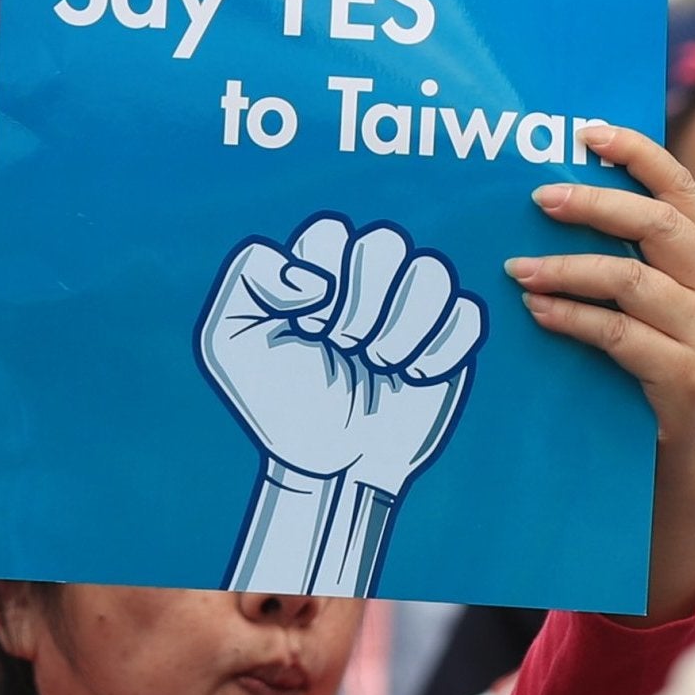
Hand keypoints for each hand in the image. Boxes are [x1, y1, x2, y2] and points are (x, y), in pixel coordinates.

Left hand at [200, 213, 486, 495]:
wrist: (324, 461)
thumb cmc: (276, 399)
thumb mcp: (227, 341)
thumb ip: (250, 278)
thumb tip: (315, 277)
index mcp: (319, 268)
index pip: (332, 233)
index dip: (322, 280)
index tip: (305, 327)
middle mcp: (370, 278)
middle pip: (386, 242)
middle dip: (360, 306)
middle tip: (343, 346)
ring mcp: (415, 307)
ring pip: (433, 272)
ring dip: (400, 330)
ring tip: (377, 364)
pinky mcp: (451, 339)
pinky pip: (466, 315)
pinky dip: (437, 353)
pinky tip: (411, 377)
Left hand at [506, 123, 694, 620]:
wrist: (682, 447)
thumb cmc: (648, 355)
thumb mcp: (652, 296)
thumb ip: (628, 251)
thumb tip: (550, 190)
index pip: (681, 187)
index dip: (638, 153)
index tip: (586, 132)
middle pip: (659, 225)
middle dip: (597, 205)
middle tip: (539, 198)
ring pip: (634, 281)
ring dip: (568, 268)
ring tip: (518, 269)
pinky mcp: (685, 377)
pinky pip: (619, 336)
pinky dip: (572, 319)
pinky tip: (536, 312)